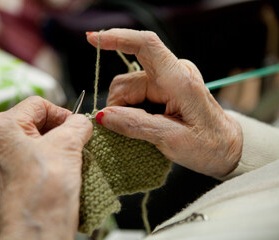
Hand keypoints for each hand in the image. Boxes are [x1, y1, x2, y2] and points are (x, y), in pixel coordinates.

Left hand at [0, 96, 92, 239]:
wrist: (39, 229)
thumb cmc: (43, 190)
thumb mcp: (68, 144)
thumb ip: (78, 123)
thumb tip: (82, 122)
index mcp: (2, 126)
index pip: (39, 104)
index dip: (62, 112)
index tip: (76, 125)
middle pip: (37, 121)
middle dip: (61, 130)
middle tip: (77, 141)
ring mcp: (6, 159)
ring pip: (40, 139)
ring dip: (60, 144)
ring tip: (72, 157)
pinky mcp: (16, 174)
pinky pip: (38, 155)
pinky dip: (55, 157)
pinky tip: (65, 167)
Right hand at [87, 29, 242, 177]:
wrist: (226, 148)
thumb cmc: (208, 144)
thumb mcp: (171, 140)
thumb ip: (136, 125)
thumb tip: (104, 115)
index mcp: (179, 80)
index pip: (146, 45)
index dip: (118, 38)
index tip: (93, 40)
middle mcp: (173, 73)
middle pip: (126, 81)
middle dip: (118, 106)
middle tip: (126, 131)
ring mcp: (167, 80)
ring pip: (127, 90)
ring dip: (125, 111)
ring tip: (142, 130)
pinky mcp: (163, 88)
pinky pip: (135, 95)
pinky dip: (131, 110)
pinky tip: (143, 124)